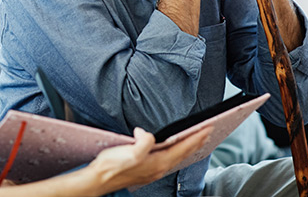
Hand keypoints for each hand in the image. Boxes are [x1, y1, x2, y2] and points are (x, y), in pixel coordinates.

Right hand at [85, 127, 211, 193]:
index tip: (208, 127)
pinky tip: (174, 150)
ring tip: (196, 140)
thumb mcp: (130, 151)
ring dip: (188, 148)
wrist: (99, 179)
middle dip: (197, 142)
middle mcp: (159, 168)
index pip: (183, 147)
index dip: (196, 137)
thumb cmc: (113, 166)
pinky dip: (177, 152)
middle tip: (208, 132)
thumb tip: (147, 133)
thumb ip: (144, 141)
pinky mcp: (146, 171)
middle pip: (184, 154)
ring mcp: (153, 171)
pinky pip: (169, 160)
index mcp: (158, 162)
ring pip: (177, 157)